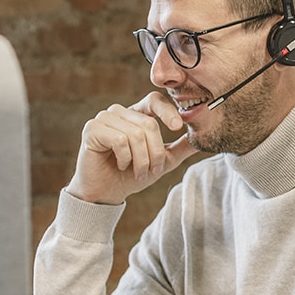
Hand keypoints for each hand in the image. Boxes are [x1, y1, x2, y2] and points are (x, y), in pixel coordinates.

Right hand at [66, 91, 198, 205]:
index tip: (177, 127)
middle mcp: (119, 112)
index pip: (154, 100)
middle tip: (152, 171)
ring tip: (137, 172)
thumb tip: (203, 137)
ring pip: (136, 134)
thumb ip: (181, 147)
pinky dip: (126, 158)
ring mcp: (104, 118)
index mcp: (136, 114)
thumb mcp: (163, 162)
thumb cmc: (131, 175)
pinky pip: (120, 140)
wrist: (106, 193)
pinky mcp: (92, 129)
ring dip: (142, 160)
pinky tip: (121, 165)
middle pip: (149, 124)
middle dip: (155, 153)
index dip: (168, 111)